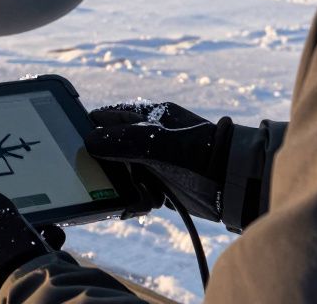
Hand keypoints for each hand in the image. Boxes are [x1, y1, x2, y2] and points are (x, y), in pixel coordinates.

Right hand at [85, 102, 232, 222]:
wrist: (238, 187)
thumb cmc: (202, 157)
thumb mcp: (161, 144)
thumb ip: (125, 140)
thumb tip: (90, 140)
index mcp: (150, 116)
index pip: (109, 117)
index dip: (91, 128)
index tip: (77, 144)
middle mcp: (150, 135)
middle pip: (112, 145)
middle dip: (104, 160)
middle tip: (95, 173)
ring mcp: (156, 159)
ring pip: (123, 168)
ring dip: (120, 181)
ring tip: (125, 190)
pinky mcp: (163, 181)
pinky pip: (137, 186)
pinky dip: (135, 194)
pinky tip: (141, 200)